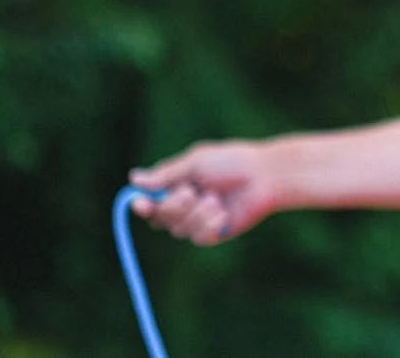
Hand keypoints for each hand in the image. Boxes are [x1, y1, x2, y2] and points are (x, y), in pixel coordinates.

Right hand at [129, 140, 277, 245]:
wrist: (264, 177)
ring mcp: (199, 219)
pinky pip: (200, 238)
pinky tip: (223, 213)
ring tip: (215, 198)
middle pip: (160, 219)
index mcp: (176, 183)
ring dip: (196, 214)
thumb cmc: (232, 162)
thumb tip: (134, 179)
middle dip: (172, 207)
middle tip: (190, 192)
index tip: (141, 204)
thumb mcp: (196, 163)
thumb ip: (167, 174)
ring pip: (179, 230)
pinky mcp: (215, 232)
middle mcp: (184, 203)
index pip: (149, 200)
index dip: (142, 205)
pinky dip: (210, 225)